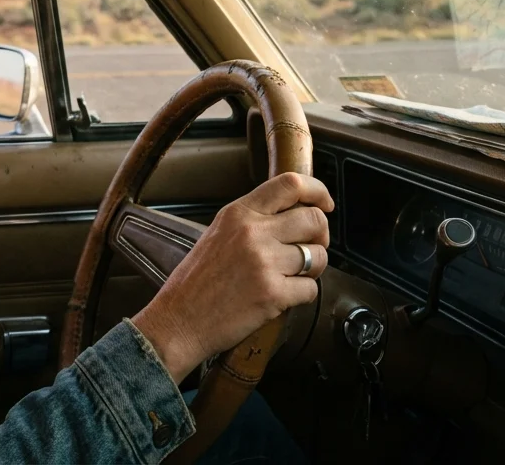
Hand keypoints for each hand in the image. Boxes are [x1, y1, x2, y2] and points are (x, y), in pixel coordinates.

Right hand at [132, 173, 332, 382]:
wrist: (179, 320)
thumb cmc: (197, 282)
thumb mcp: (219, 233)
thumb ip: (253, 220)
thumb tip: (295, 215)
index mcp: (239, 213)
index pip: (291, 184)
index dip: (318, 191)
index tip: (325, 204)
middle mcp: (253, 232)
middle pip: (314, 219)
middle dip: (321, 236)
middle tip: (311, 248)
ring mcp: (264, 263)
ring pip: (318, 256)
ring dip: (313, 268)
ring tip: (292, 276)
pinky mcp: (273, 294)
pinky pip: (311, 288)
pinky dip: (303, 294)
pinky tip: (282, 296)